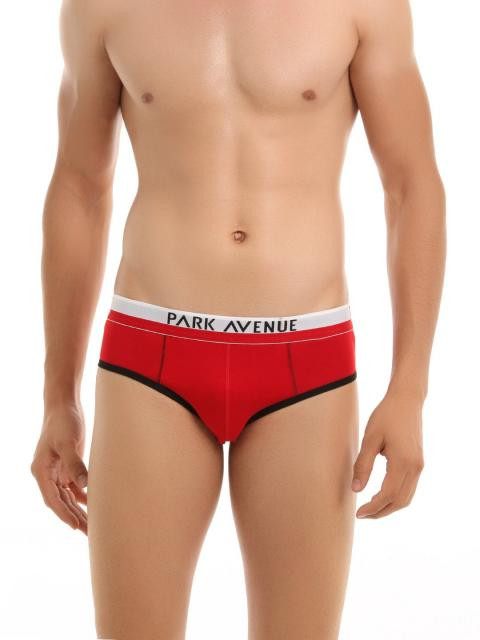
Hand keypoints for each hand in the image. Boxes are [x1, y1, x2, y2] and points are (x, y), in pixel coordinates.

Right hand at [31, 403, 87, 534]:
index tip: (76, 526)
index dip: (64, 514)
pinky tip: (94, 506)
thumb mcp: (68, 442)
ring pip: (67, 497)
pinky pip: (74, 487)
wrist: (64, 405)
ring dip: (79, 510)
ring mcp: (57, 471)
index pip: (53, 499)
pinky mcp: (68, 466)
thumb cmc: (63, 421)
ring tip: (93, 526)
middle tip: (90, 533)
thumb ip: (75, 464)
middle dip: (74, 517)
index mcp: (41, 471)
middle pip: (60, 502)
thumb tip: (84, 486)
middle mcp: (47, 474)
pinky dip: (83, 497)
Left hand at [352, 390, 424, 518]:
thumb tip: (356, 489)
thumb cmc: (386, 416)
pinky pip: (409, 488)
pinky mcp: (418, 463)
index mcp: (403, 462)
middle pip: (400, 501)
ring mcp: (419, 466)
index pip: (388, 495)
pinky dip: (396, 497)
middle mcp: (415, 467)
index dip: (373, 507)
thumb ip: (363, 465)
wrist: (406, 400)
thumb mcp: (370, 438)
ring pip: (407, 497)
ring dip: (389, 506)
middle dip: (381, 512)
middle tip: (362, 515)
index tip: (359, 513)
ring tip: (370, 508)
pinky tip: (382, 495)